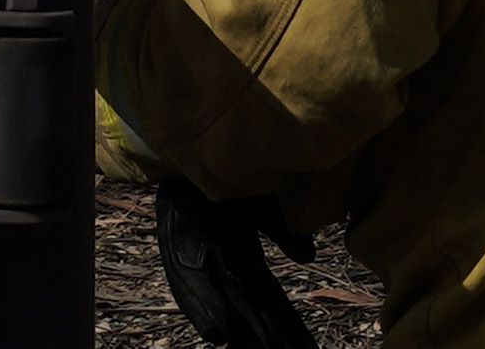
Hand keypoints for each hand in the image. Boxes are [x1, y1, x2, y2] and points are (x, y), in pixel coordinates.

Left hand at [154, 182, 318, 348]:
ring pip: (219, 306)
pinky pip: (188, 287)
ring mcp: (199, 262)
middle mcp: (223, 268)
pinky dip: (202, 309)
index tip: (301, 347)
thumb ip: (285, 233)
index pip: (268, 302)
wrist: (195, 154)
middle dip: (258, 337)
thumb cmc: (230, 180)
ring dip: (235, 331)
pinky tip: (215, 334)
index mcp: (244, 261)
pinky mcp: (176, 252)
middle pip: (246, 311)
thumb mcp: (265, 207)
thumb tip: (309, 258)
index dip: (282, 326)